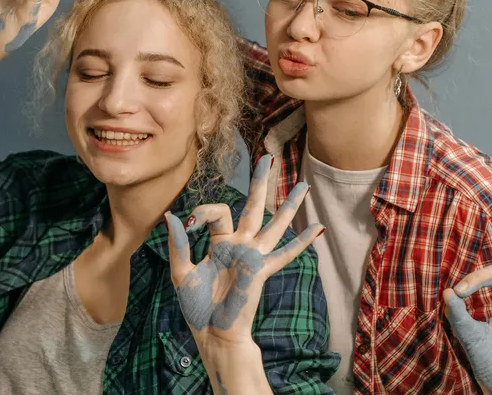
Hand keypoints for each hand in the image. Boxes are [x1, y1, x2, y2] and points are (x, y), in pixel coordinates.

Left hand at [164, 155, 324, 347]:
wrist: (213, 333)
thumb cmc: (196, 307)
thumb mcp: (181, 273)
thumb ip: (179, 245)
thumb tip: (173, 216)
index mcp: (219, 242)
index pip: (217, 212)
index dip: (202, 212)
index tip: (189, 223)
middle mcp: (239, 244)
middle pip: (252, 206)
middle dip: (259, 182)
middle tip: (266, 158)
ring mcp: (253, 256)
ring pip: (274, 224)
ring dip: (289, 205)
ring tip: (303, 186)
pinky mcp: (261, 270)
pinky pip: (285, 253)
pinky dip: (302, 242)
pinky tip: (318, 228)